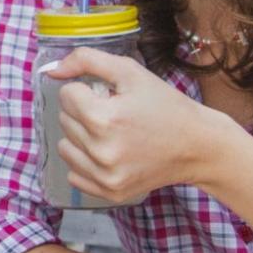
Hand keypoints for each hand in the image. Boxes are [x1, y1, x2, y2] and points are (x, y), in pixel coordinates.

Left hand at [48, 47, 237, 203]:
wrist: (199, 146)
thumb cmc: (166, 106)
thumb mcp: (130, 72)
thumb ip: (87, 60)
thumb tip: (53, 70)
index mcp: (104, 118)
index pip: (66, 95)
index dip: (86, 90)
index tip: (109, 95)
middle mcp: (101, 151)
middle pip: (65, 120)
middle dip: (84, 112)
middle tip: (114, 113)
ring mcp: (105, 176)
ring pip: (65, 147)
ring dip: (81, 136)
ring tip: (111, 133)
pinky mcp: (110, 192)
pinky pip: (74, 174)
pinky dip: (86, 162)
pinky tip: (110, 153)